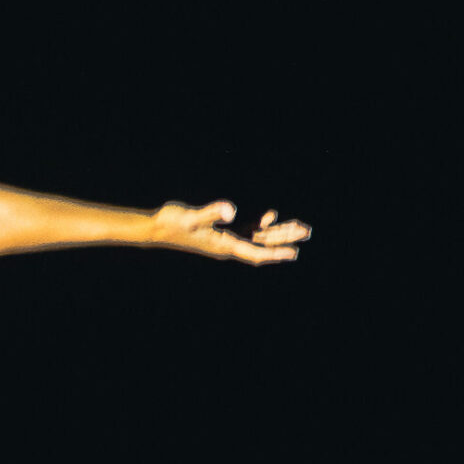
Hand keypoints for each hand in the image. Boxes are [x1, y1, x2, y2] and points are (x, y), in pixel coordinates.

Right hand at [149, 201, 309, 264]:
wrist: (157, 227)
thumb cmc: (172, 222)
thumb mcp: (192, 217)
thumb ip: (211, 212)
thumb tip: (230, 210)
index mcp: (224, 246)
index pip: (255, 252)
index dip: (275, 253)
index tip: (294, 253)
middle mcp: (228, 246)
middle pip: (263, 245)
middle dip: (285, 239)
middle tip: (306, 231)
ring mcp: (226, 240)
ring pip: (258, 239)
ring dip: (278, 233)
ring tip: (299, 227)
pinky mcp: (222, 233)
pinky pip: (248, 232)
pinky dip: (261, 225)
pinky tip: (270, 216)